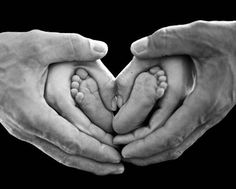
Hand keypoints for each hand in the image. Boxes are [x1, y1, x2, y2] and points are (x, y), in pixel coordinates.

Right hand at [0, 30, 122, 174]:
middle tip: (118, 168)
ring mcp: (25, 129)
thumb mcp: (37, 45)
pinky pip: (52, 144)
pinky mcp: (26, 125)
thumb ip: (71, 45)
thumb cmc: (1, 54)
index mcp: (33, 113)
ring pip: (59, 153)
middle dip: (95, 163)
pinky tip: (84, 148)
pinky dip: (72, 150)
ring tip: (106, 164)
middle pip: (67, 155)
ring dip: (85, 160)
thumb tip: (102, 48)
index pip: (72, 141)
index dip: (96, 150)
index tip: (116, 157)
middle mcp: (28, 128)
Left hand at [116, 21, 235, 164]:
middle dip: (148, 154)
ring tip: (136, 151)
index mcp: (204, 100)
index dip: (146, 146)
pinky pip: (186, 133)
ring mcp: (210, 114)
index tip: (126, 152)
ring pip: (182, 143)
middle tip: (125, 156)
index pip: (171, 134)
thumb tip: (136, 48)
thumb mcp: (199, 34)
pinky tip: (154, 135)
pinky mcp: (209, 110)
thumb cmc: (231, 40)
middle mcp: (209, 113)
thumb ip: (167, 40)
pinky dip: (167, 140)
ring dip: (157, 150)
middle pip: (175, 146)